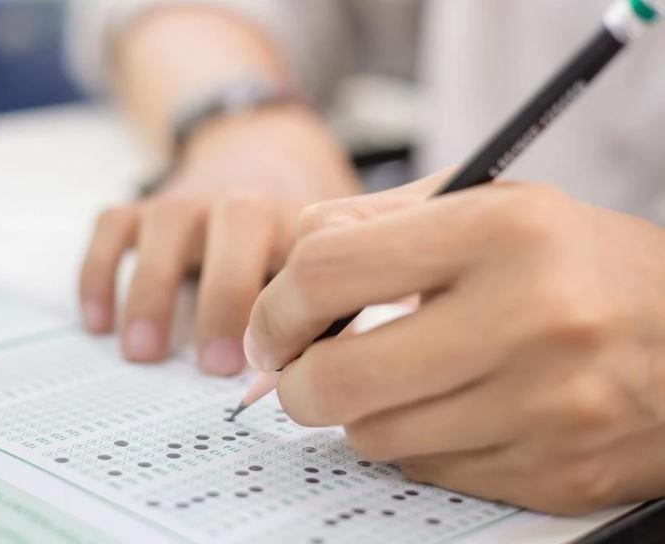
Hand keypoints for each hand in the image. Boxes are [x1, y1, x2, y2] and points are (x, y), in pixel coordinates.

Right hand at [80, 105, 359, 374]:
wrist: (262, 153)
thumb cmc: (294, 231)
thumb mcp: (322, 261)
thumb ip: (325, 311)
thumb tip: (306, 381)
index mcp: (295, 218)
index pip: (298, 258)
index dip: (288, 313)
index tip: (272, 364)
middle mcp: (240, 199)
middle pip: (236, 226)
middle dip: (224, 298)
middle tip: (213, 365)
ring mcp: (187, 199)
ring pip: (165, 225)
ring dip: (151, 290)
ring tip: (142, 352)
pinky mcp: (143, 204)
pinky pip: (112, 227)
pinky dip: (98, 272)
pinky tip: (98, 322)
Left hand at [244, 174, 664, 513]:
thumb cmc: (576, 263)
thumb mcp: (489, 204)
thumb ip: (379, 219)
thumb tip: (290, 265)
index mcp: (502, 231)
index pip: (327, 269)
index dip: (275, 305)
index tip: (274, 323)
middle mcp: (529, 318)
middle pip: (337, 377)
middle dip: (294, 382)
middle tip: (299, 371)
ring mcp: (547, 406)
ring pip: (374, 436)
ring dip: (358, 412)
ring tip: (392, 380)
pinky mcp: (556, 471)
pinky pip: (428, 471)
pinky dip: (416, 443)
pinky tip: (448, 410)